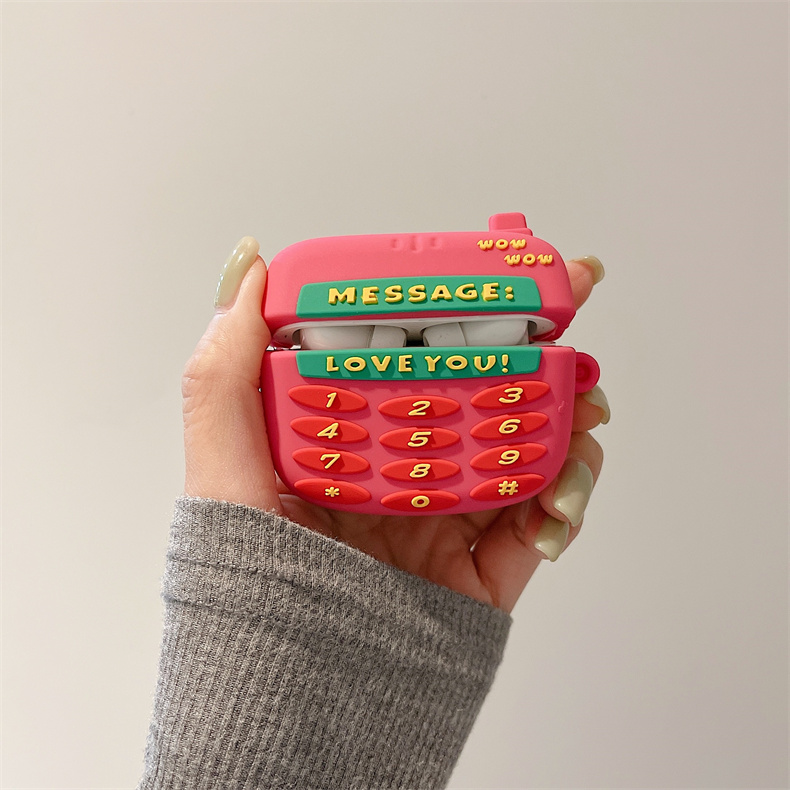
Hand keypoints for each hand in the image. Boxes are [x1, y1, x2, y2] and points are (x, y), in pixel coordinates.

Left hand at [183, 238, 607, 612]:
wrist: (288, 691)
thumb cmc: (247, 572)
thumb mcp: (221, 460)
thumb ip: (226, 367)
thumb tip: (250, 263)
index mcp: (360, 434)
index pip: (423, 358)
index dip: (471, 313)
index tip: (515, 275)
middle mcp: (408, 469)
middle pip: (490, 398)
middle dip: (544, 362)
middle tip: (574, 337)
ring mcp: (449, 519)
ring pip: (527, 454)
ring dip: (570, 425)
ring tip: (585, 414)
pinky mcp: (479, 572)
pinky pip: (538, 529)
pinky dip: (566, 503)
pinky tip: (562, 496)